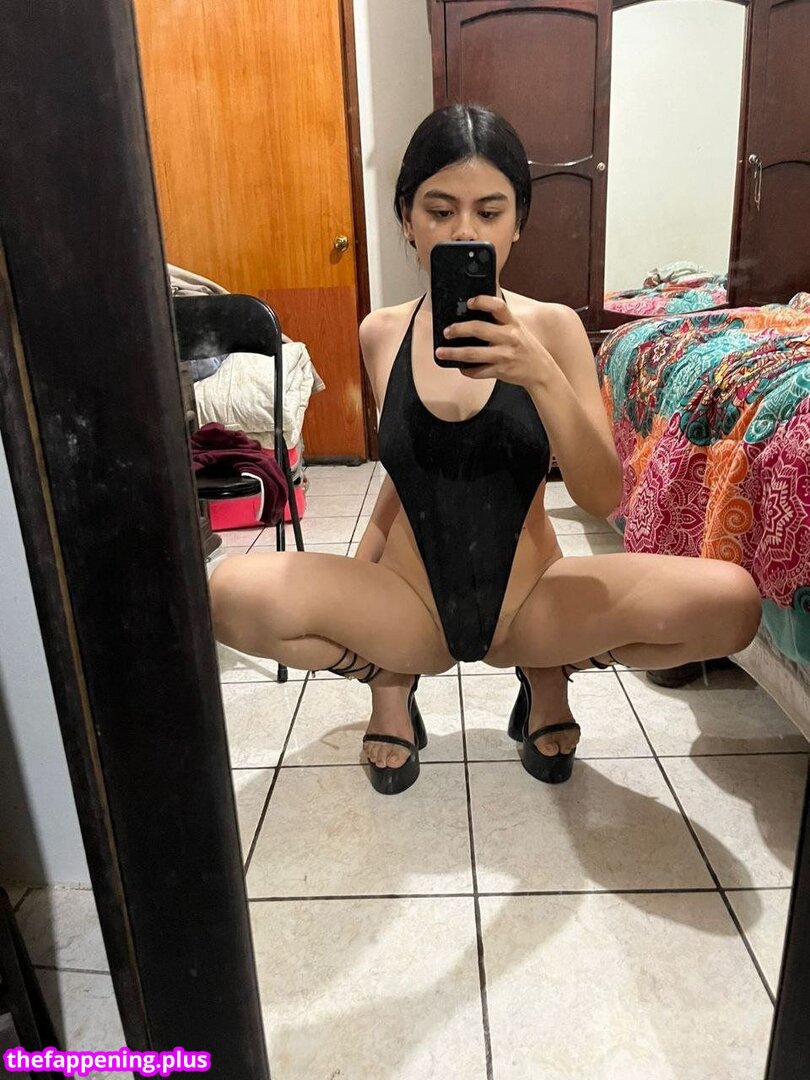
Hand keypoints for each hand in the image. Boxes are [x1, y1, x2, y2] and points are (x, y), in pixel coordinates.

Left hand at [434, 295, 553, 389]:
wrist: (541, 371)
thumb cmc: (525, 347)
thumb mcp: (517, 329)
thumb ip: (500, 321)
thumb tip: (473, 315)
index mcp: (513, 323)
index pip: (498, 306)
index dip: (482, 302)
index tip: (468, 302)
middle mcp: (509, 337)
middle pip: (479, 329)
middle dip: (458, 329)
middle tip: (446, 331)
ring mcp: (505, 355)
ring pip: (473, 354)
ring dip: (453, 353)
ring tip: (441, 352)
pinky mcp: (501, 371)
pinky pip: (478, 372)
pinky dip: (467, 370)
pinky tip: (461, 368)